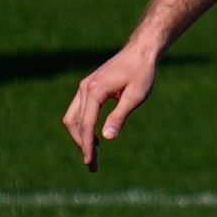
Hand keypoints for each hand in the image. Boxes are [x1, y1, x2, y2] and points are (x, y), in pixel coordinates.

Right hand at [62, 39, 160, 168]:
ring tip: (92, 155)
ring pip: (73, 118)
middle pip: (75, 123)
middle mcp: (84, 89)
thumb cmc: (142, 73)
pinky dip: (83, 126)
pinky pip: (79, 111)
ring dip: (80, 136)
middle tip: (93, 165)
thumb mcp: (136, 96)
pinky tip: (95, 137)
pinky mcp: (88, 88)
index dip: (87, 145)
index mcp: (94, 91)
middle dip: (82, 144)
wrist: (141, 51)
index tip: (90, 162)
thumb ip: (120, 116)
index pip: (86, 124)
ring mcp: (84, 88)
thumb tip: (106, 138)